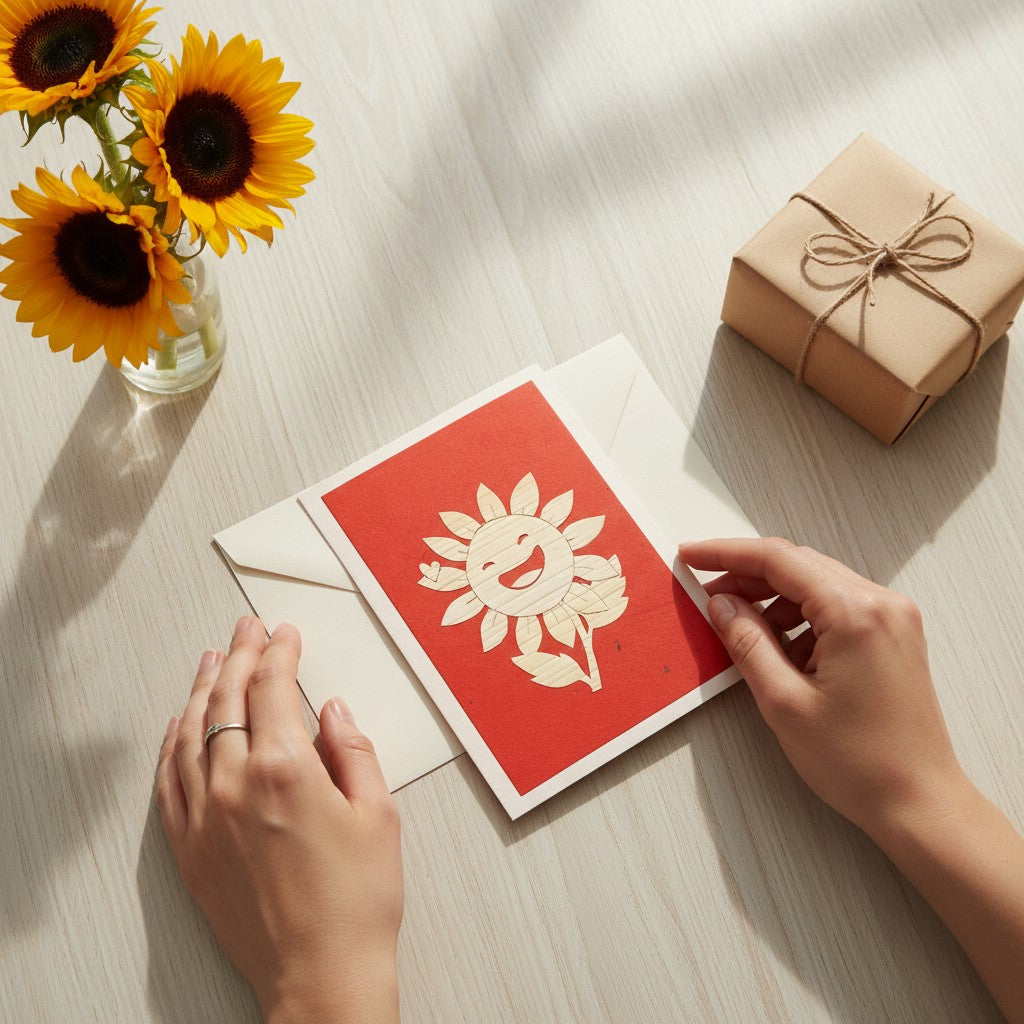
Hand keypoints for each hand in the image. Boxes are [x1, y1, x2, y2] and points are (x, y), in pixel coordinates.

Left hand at [156, 617, 402, 1023]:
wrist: (320, 976)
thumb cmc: (356, 902)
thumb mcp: (378, 813)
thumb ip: (353, 751)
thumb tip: (333, 710)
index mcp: (286, 769)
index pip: (272, 687)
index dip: (278, 652)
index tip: (283, 634)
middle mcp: (236, 785)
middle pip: (227, 698)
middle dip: (239, 655)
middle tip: (246, 630)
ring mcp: (205, 817)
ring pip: (190, 732)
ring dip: (200, 689)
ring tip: (210, 660)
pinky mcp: (190, 849)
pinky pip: (169, 781)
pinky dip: (172, 744)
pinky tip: (178, 726)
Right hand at [679, 538, 965, 839]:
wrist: (919, 802)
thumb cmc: (861, 763)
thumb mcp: (783, 702)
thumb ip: (746, 642)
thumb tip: (721, 604)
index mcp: (856, 613)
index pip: (778, 559)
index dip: (726, 554)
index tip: (691, 556)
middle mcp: (881, 604)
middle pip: (798, 565)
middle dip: (746, 576)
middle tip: (705, 595)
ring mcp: (892, 618)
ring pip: (815, 584)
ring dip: (772, 599)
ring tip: (737, 629)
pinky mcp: (892, 635)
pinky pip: (835, 607)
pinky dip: (800, 618)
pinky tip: (777, 648)